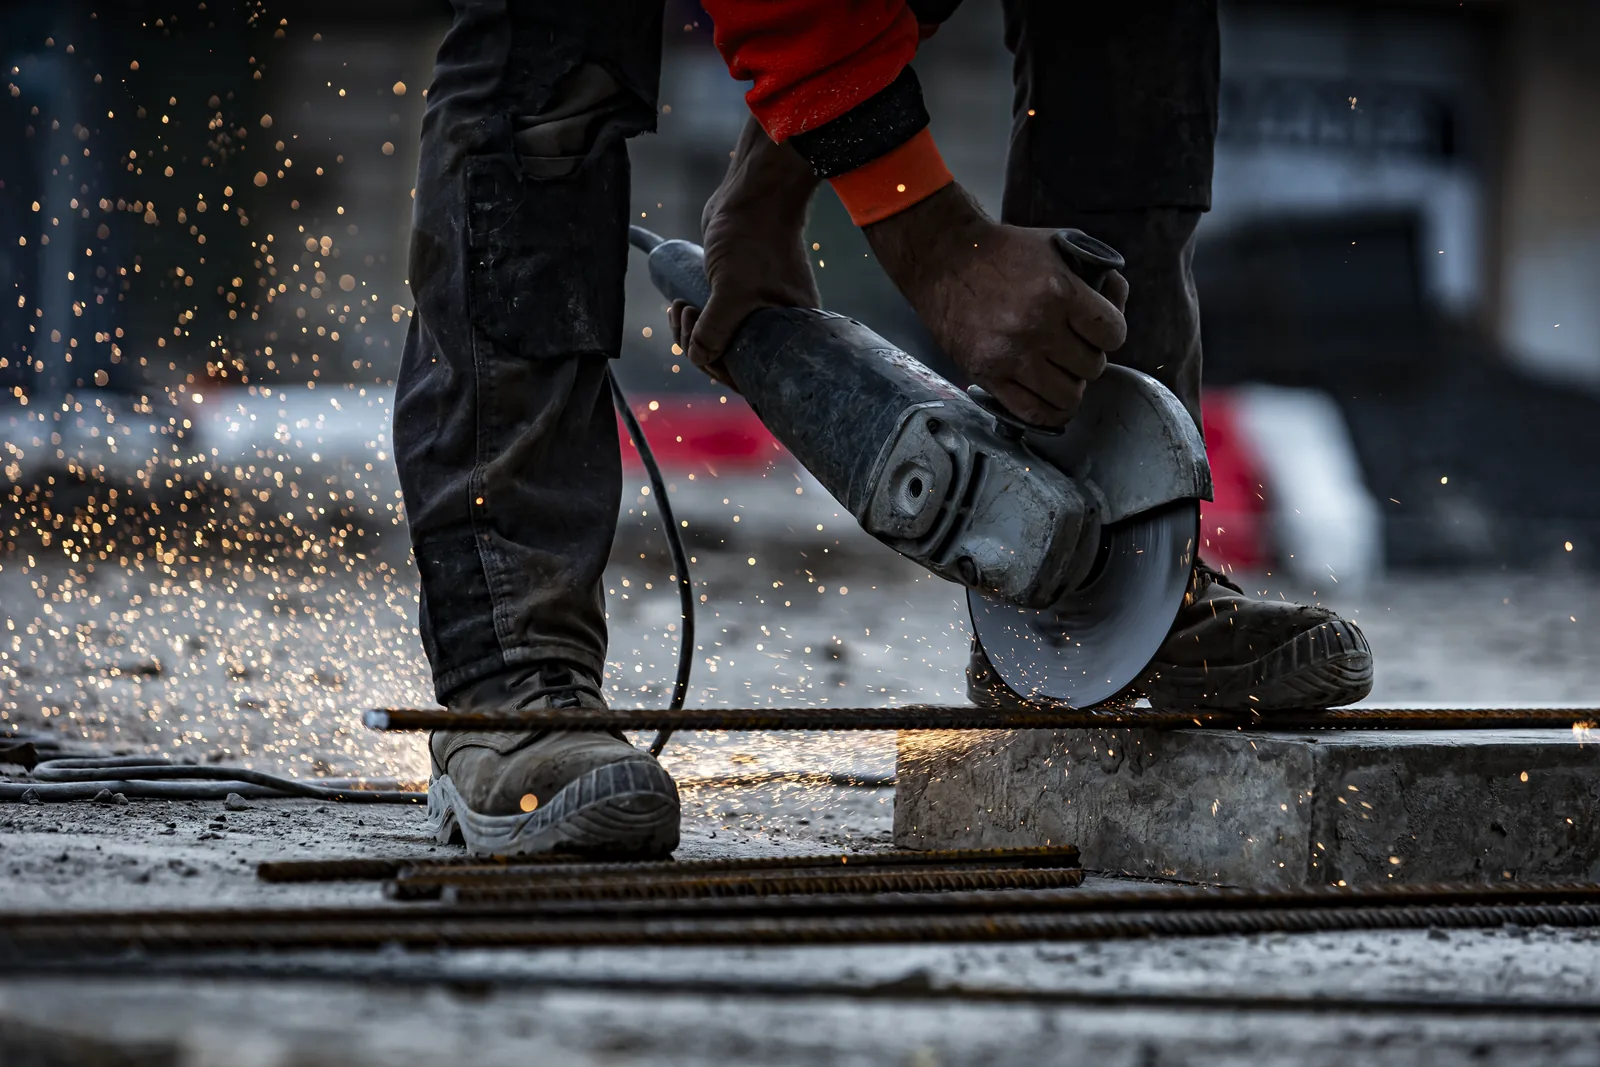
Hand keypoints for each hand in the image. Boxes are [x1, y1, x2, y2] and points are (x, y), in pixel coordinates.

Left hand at [669, 118, 821, 386]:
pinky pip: (712, 323)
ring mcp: (755, 310)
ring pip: (717, 341)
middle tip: (687, 315)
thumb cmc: (752, 240)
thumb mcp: (732, 292)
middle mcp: (777, 326)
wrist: (751, 194)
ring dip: (690, 332)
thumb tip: (700, 359)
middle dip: (700, 346)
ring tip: (680, 307)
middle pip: (731, 359)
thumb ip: (716, 332)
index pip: (754, 373)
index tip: (702, 349)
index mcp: (790, 333)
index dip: (723, 370)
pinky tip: (679, 305)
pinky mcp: (736, 296)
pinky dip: (692, 320)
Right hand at [865, 183, 1128, 426]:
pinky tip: (1048, 396)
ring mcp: (1010, 355)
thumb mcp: (1056, 245)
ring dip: (1069, 385)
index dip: (1110, 333)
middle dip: (1087, 357)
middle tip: (1073, 347)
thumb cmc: (1001, 251)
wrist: (944, 258)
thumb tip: (1117, 298)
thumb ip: (1092, 274)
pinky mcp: (987, 375)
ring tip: (1058, 370)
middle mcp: (1036, 327)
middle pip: (1092, 367)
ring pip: (1068, 396)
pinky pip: (1033, 412)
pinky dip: (1048, 411)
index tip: (1099, 331)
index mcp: (1059, 291)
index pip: (1113, 334)